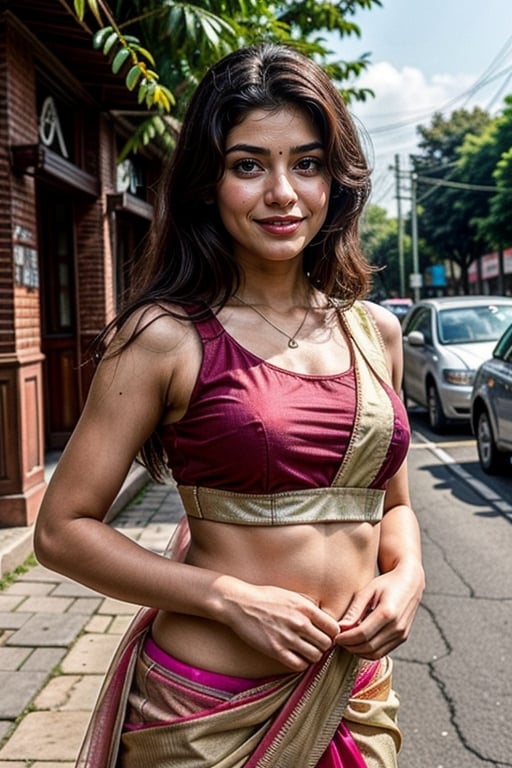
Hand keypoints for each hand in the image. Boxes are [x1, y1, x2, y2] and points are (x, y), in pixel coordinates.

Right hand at [220, 581, 339, 670]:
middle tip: (313, 643)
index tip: (324, 634)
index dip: (331, 634)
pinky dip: (300, 663)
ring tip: (304, 649)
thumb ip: (310, 608)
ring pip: (315, 656)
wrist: (240, 604)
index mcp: (306, 608)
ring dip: (312, 655)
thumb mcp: (292, 595)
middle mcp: (299, 623)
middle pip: (326, 644)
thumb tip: (327, 620)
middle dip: (323, 645)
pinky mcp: (276, 650)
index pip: (334, 629)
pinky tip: (294, 655)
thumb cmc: (266, 598)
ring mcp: (288, 638)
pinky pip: (299, 665)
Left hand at [334, 560, 424, 658]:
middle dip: (350, 646)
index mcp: (387, 612)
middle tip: (339, 640)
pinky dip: (369, 651)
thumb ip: (355, 610)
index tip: (336, 636)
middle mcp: (397, 626)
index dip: (346, 638)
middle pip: (368, 647)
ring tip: (348, 642)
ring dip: (359, 651)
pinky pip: (383, 652)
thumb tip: (341, 626)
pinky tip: (360, 642)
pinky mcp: (402, 638)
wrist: (411, 582)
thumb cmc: (388, 583)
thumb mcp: (368, 590)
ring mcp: (401, 634)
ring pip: (375, 653)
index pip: (362, 634)